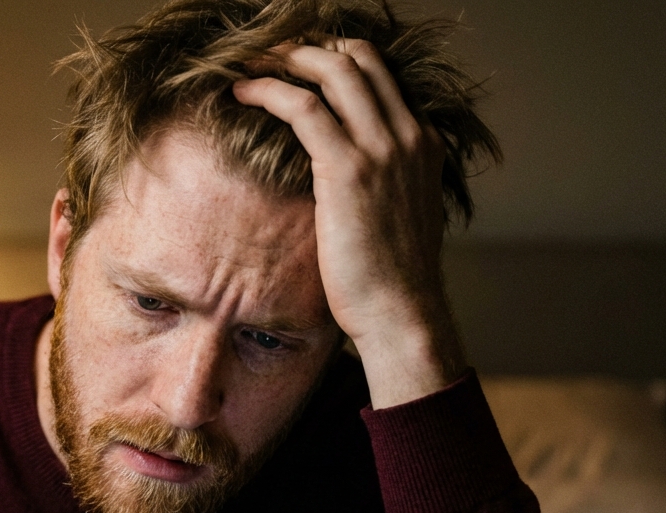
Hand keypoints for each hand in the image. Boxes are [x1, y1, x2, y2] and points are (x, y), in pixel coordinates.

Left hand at [232, 39, 464, 407]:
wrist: (402, 312)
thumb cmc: (392, 279)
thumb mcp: (400, 217)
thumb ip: (386, 186)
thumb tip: (353, 185)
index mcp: (423, 143)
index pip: (381, 74)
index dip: (337, 58)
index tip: (298, 65)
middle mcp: (409, 135)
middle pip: (359, 56)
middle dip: (308, 47)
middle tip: (268, 55)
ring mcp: (383, 149)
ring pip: (333, 69)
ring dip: (285, 59)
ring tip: (249, 65)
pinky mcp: (349, 169)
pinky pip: (304, 107)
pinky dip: (269, 90)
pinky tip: (242, 93)